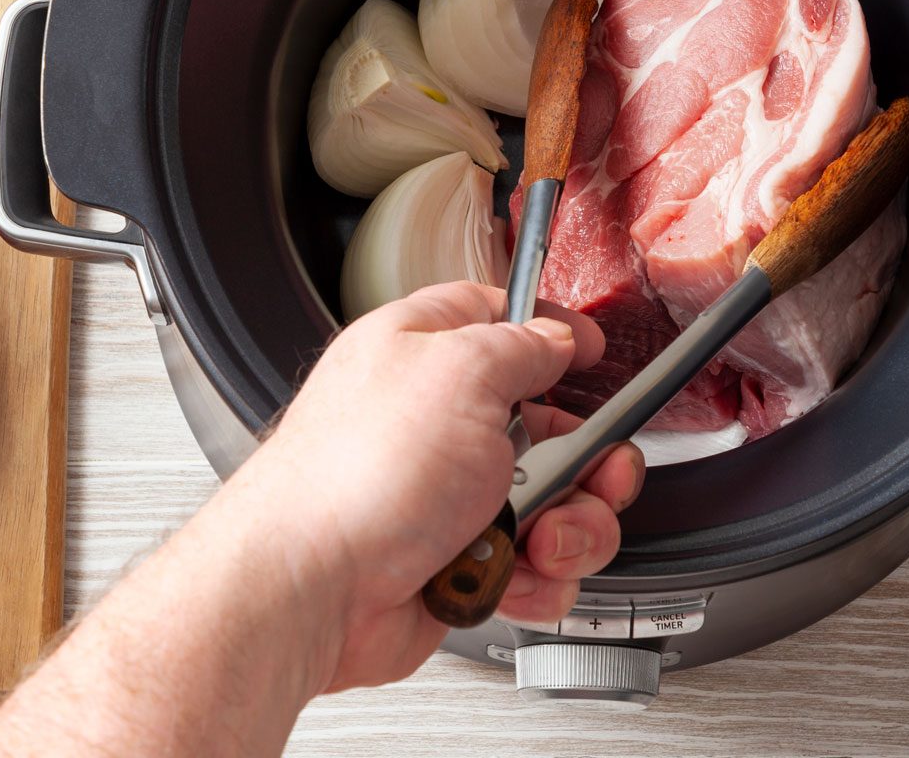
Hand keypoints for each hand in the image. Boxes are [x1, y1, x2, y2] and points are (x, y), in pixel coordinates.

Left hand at [239, 280, 646, 692]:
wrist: (313, 590)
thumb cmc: (358, 475)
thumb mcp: (462, 372)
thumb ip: (520, 346)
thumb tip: (553, 339)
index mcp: (421, 353)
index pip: (497, 319)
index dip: (551, 333)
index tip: (592, 352)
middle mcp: (432, 423)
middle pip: (548, 426)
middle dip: (587, 460)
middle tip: (595, 473)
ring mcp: (446, 497)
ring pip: (553, 505)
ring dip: (568, 527)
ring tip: (542, 538)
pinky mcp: (456, 560)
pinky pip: (531, 566)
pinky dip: (534, 577)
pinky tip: (511, 574)